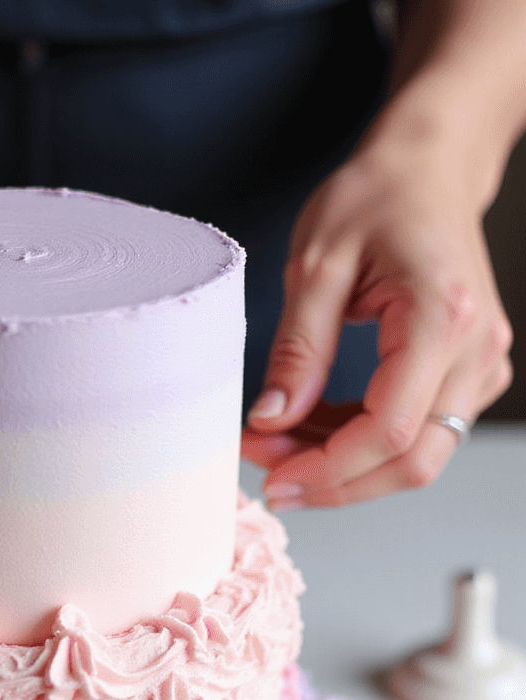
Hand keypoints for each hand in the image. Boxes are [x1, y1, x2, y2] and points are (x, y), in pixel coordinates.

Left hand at [241, 139, 512, 507]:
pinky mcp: (471, 374)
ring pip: (418, 457)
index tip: (271, 473)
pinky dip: (366, 444)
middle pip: (412, 462)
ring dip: (347, 467)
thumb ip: (296, 350)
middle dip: (335, 481)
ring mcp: (481, 365)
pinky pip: (422, 433)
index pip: (390, 430)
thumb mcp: (315, 264)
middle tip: (269, 470)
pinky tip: (321, 424)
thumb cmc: (377, 196)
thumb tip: (271, 421)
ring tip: (286, 442)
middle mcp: (475, 348)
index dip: (327, 468)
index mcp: (442, 315)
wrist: (427, 167)